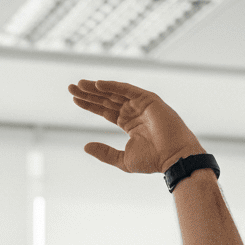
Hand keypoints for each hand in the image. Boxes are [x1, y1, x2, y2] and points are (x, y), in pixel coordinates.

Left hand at [68, 80, 203, 174]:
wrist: (173, 157)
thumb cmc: (152, 160)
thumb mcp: (122, 159)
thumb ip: (104, 152)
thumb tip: (85, 146)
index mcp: (128, 123)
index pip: (105, 110)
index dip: (90, 104)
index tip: (74, 99)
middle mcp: (134, 110)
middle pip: (106, 98)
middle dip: (89, 93)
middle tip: (71, 87)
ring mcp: (141, 103)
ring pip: (114, 92)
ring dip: (96, 87)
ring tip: (79, 84)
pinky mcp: (148, 99)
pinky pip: (127, 89)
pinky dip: (113, 86)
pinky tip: (98, 84)